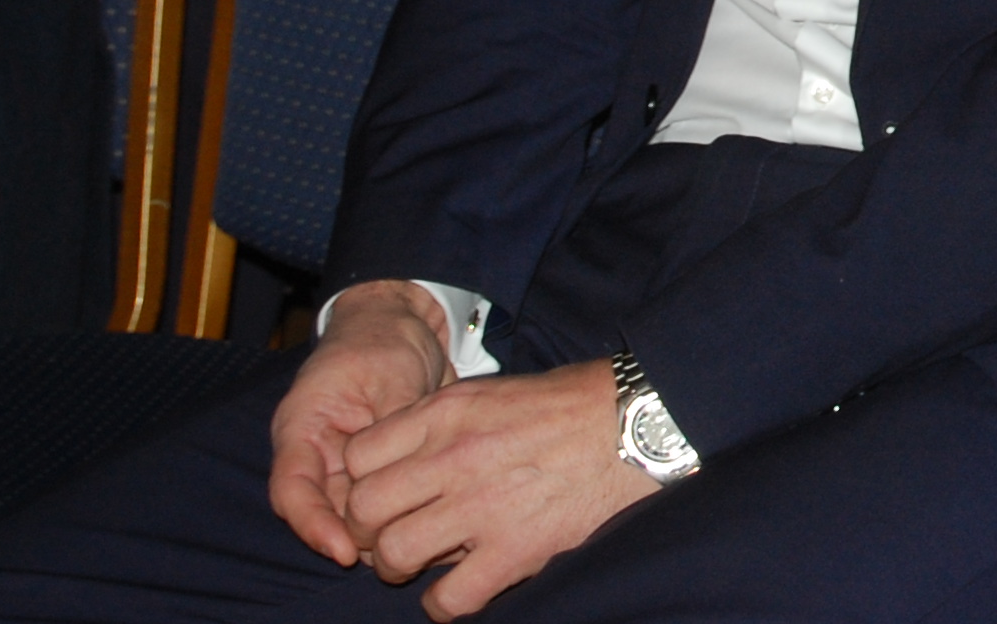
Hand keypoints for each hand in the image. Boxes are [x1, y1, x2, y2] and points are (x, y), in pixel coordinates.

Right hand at [268, 281, 453, 564]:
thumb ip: (392, 424)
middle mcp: (316, 452)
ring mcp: (343, 463)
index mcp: (302, 426)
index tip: (345, 551)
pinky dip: (400, 513)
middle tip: (397, 555)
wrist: (403, 322)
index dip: (313, 526)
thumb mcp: (390, 375)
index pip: (292, 490)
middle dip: (357, 536)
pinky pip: (380, 501)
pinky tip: (430, 522)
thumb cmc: (384, 340)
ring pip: (354, 513)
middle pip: (324, 512)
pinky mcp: (374, 467)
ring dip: (381, 530)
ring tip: (421, 540)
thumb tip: (406, 473)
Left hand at [336, 357, 658, 619]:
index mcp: (449, 412)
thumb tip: (404, 464)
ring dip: (401, 567)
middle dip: (368, 530)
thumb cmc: (573, 404)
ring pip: (394, 554)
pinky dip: (444, 605)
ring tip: (425, 563)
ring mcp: (484, 505)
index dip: (360, 481)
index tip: (385, 493)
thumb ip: (444, 424)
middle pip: (363, 509)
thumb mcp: (496, 393)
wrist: (640, 422)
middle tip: (395, 534)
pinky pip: (448, 598)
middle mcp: (456, 456)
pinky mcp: (516, 549)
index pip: (357, 456)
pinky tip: (459, 590)